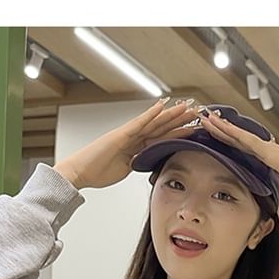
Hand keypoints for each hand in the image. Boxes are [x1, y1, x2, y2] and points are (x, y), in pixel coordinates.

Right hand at [53, 98, 200, 189]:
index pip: (161, 137)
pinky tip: (162, 106)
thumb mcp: (125, 169)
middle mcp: (134, 136)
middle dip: (180, 120)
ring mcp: (128, 134)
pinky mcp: (121, 135)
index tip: (193, 128)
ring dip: (171, 115)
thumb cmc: (97, 171)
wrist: (80, 172)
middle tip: (197, 112)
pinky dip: (151, 114)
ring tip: (187, 107)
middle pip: (162, 127)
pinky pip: (139, 123)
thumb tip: (147, 162)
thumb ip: (137, 162)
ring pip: (154, 122)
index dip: (178, 132)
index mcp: (136, 146)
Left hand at [198, 108, 278, 189]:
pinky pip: (246, 140)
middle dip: (217, 127)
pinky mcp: (267, 150)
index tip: (210, 130)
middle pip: (234, 135)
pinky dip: (233, 132)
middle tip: (201, 117)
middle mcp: (261, 147)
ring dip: (220, 125)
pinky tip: (222, 126)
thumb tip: (263, 188)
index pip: (238, 144)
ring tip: (205, 117)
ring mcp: (264, 147)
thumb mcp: (278, 181)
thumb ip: (269, 180)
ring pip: (237, 134)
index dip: (223, 136)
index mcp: (262, 154)